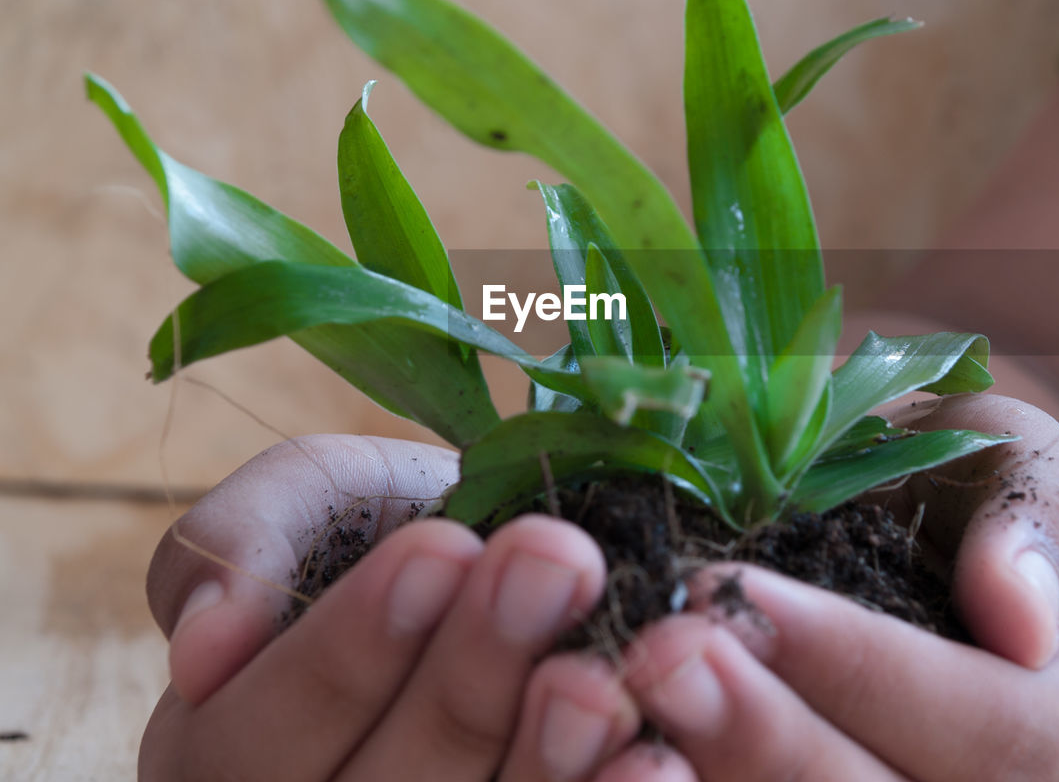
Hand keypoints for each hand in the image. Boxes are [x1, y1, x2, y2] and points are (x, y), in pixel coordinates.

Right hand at [139, 434, 643, 781]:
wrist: (489, 572)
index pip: (259, 731)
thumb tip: (204, 652)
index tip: (445, 550)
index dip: (350, 647)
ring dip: (544, 765)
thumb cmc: (382, 532)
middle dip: (469, 681)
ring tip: (604, 677)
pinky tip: (657, 761)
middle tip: (556, 564)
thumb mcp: (304, 500)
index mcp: (225, 752)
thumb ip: (237, 542)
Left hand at [614, 394, 1058, 780]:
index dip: (864, 671)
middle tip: (658, 654)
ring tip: (623, 697)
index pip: (991, 731)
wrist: (944, 565)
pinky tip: (615, 749)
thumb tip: (1016, 612)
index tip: (746, 595)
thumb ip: (1038, 525)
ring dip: (717, 775)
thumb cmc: (979, 502)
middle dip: (769, 739)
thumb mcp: (1023, 472)